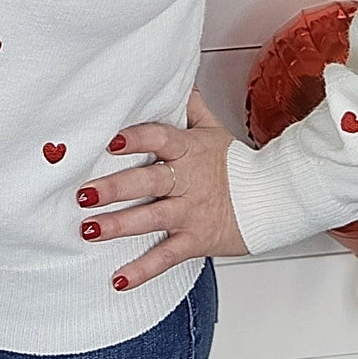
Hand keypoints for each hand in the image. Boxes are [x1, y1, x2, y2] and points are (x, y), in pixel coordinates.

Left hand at [76, 86, 248, 290]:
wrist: (273, 200)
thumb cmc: (238, 165)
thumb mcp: (215, 131)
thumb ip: (191, 108)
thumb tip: (179, 79)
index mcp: (189, 151)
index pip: (160, 139)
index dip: (136, 139)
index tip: (111, 142)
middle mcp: (187, 181)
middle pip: (148, 182)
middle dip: (114, 188)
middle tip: (84, 194)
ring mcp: (190, 212)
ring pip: (151, 219)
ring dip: (118, 226)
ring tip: (88, 230)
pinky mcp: (195, 240)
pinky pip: (166, 257)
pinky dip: (142, 270)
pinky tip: (118, 279)